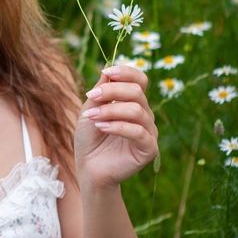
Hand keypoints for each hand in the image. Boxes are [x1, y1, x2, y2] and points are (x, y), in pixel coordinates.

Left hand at [74, 65, 158, 191]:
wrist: (88, 168)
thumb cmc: (89, 139)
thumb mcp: (90, 110)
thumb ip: (100, 92)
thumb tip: (107, 69)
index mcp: (133, 103)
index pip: (139, 80)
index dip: (126, 72)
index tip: (107, 72)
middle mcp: (144, 115)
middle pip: (137, 92)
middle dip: (112, 90)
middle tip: (90, 97)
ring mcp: (149, 132)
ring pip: (137, 110)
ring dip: (110, 110)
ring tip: (92, 117)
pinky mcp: (149, 149)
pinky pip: (139, 132)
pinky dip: (118, 126)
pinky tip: (101, 128)